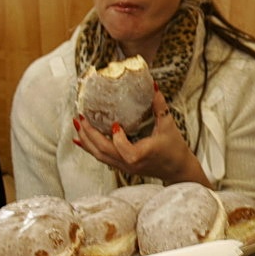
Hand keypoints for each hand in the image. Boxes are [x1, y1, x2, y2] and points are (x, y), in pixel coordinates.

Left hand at [74, 89, 210, 186]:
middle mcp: (130, 163)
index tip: (115, 124)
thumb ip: (159, 106)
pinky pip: (101, 157)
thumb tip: (153, 86)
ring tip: (77, 124)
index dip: (118, 139)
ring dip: (86, 139)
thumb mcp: (168, 125)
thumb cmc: (174, 148)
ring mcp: (124, 166)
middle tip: (81, 117)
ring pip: (99, 155)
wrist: (177, 169)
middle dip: (89, 134)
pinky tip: (79, 139)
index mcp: (142, 154)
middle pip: (103, 151)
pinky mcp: (122, 166)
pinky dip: (89, 147)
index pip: (125, 150)